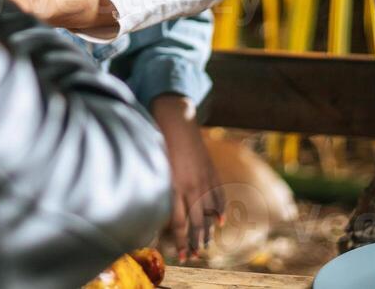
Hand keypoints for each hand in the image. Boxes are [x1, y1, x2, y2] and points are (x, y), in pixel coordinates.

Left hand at [152, 95, 224, 261]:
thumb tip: (161, 214)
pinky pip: (219, 194)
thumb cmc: (158, 142)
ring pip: (209, 211)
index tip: (181, 255)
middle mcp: (191, 185)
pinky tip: (220, 221)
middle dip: (195, 242)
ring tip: (206, 244)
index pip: (179, 223)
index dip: (180, 242)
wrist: (175, 118)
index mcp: (174, 186)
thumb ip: (160, 191)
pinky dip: (221, 209)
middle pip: (196, 222)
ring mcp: (203, 178)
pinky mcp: (211, 170)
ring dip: (208, 230)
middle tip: (195, 255)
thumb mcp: (154, 168)